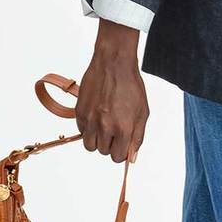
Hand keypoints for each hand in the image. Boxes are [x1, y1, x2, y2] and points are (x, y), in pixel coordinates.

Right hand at [73, 19, 148, 163]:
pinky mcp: (79, 112)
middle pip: (103, 152)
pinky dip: (88, 128)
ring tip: (104, 126)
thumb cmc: (130, 86)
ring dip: (97, 139)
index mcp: (123, 128)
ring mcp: (90, 120)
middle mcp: (105, 126)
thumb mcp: (142, 112)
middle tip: (115, 130)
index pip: (118, 157)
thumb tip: (132, 157)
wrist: (113, 64)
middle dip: (110, 145)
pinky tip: (97, 115)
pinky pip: (81, 131)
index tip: (122, 144)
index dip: (121, 152)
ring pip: (90, 145)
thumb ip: (137, 137)